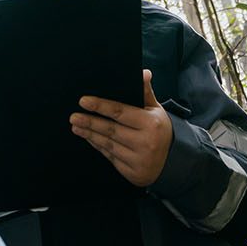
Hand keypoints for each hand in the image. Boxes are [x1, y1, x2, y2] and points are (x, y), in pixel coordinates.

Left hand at [71, 69, 172, 187]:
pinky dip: (98, 147)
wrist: (173, 160)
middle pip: (111, 130)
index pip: (120, 112)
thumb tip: (144, 72)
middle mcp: (145, 142)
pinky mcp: (132, 173)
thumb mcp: (156, 109)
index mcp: (150, 123)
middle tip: (73, 117)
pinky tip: (89, 139)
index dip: (100, 106)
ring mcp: (139, 159)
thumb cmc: (159, 129)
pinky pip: (110, 157)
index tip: (84, 101)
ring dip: (90, 135)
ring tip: (76, 127)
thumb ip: (145, 92)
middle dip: (90, 122)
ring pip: (108, 145)